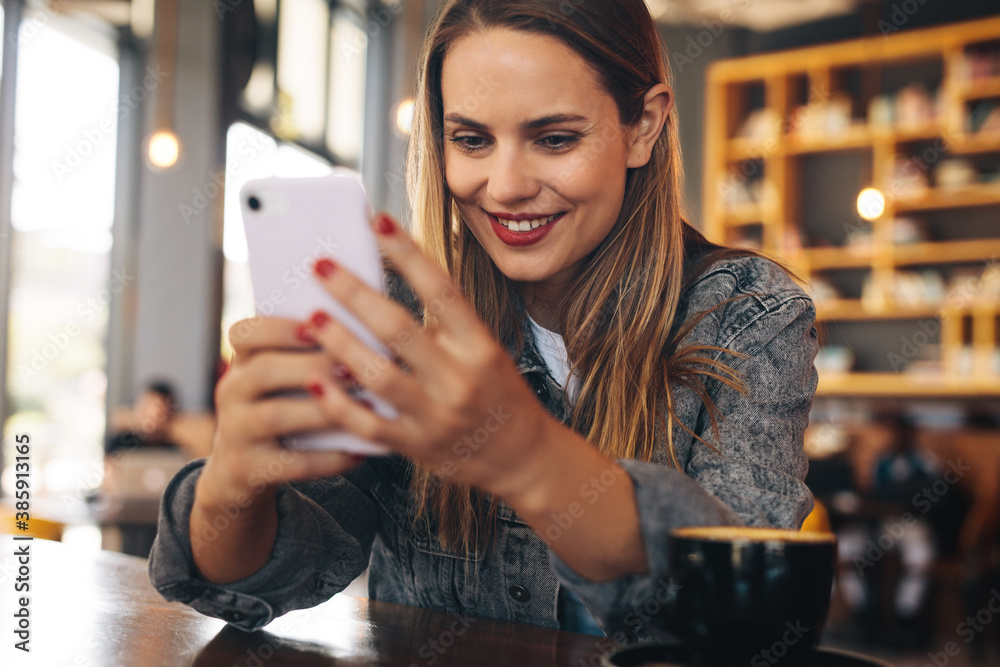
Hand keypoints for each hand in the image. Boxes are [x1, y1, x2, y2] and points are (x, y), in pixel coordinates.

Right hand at [199, 316, 367, 509]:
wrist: (241, 470)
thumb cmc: (278, 408)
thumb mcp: (280, 380)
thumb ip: (307, 357)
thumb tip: (364, 337)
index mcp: (241, 362)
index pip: (244, 333)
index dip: (279, 327)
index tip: (316, 322)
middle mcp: (230, 392)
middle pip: (263, 371)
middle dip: (312, 366)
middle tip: (355, 368)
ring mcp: (234, 432)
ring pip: (275, 416)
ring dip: (322, 411)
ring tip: (365, 407)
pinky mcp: (248, 468)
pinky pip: (291, 462)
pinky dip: (328, 458)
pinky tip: (359, 452)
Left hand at [302, 213, 554, 497]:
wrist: (521, 457)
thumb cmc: (499, 395)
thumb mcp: (485, 351)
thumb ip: (444, 325)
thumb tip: (387, 284)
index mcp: (479, 347)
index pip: (442, 290)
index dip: (408, 254)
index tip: (378, 223)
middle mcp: (459, 378)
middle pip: (399, 328)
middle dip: (354, 293)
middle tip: (321, 266)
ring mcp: (436, 415)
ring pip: (377, 375)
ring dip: (339, 344)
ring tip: (312, 319)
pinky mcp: (416, 446)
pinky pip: (368, 425)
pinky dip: (338, 404)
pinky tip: (315, 382)